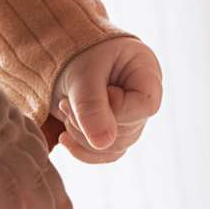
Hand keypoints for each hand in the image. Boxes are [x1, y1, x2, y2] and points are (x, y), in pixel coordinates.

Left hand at [49, 36, 163, 163]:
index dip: (117, 106)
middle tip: (66, 101)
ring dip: (82, 135)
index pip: (145, 106)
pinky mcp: (115, 132)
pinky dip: (81, 150)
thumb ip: (91, 106)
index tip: (98, 89)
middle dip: (90, 121)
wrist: (63, 56)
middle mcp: (143, 99)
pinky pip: (105, 154)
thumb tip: (103, 144)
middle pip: (128, 131)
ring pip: (113, 147)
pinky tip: (63, 137)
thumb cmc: (78, 54)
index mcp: (146, 73)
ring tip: (64, 108)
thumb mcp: (82, 74)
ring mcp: (131, 119)